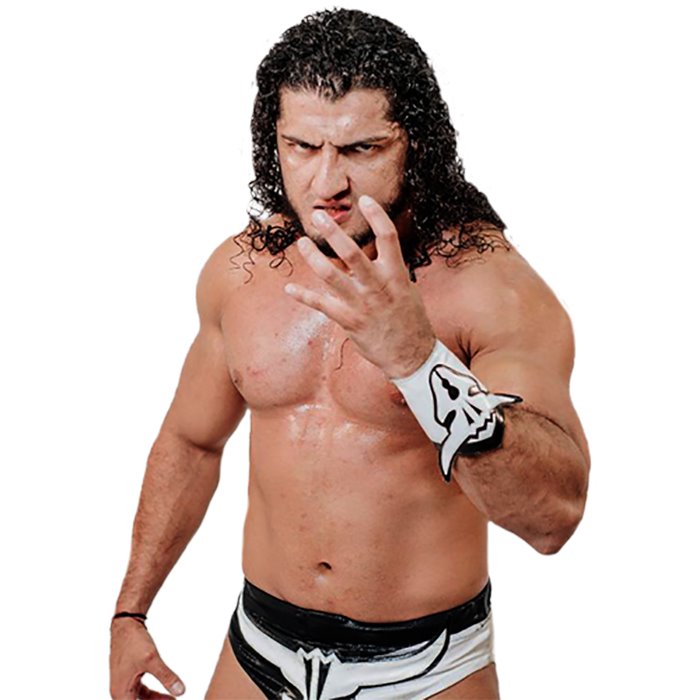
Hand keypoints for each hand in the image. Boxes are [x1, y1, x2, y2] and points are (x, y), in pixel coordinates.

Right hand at [110, 619, 184, 698]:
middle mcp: (119, 692)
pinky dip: (154, 695)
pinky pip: (143, 692)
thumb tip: (181, 692)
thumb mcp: (152, 660)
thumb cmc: (134, 642)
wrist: (126, 624)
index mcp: (120, 694)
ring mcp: (124, 684)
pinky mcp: (130, 677)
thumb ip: (166, 677)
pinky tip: (168, 694)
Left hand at [284, 195, 435, 378]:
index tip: (365, 200)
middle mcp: (378, 286)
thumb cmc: (410, 321)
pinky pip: (321, 305)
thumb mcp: (407, 289)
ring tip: (300, 242)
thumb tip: (376, 251)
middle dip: (333, 232)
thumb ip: (390, 270)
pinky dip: (304, 295)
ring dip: (313, 257)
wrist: (411, 355)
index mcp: (396, 275)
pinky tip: (290, 288)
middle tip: (318, 216)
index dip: (377, 216)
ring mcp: (362, 304)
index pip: (388, 237)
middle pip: (352, 253)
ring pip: (331, 276)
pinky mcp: (349, 321)